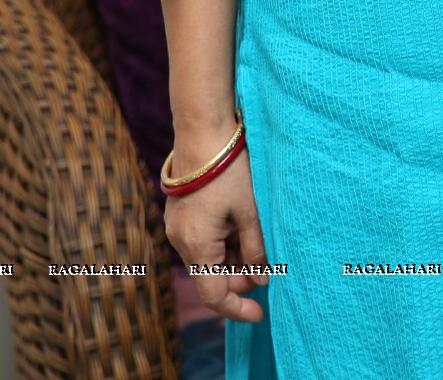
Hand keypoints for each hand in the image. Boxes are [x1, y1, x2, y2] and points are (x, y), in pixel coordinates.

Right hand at [163, 147, 268, 323]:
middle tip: (266, 268)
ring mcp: (176, 227)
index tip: (260, 313)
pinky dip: (220, 243)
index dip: (237, 308)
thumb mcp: (249, 212)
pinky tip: (239, 226)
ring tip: (255, 237)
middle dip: (238, 278)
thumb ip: (255, 250)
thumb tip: (261, 279)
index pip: (214, 295)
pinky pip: (200, 241)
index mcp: (197, 245)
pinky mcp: (178, 214)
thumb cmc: (228, 170)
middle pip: (210, 277)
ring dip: (231, 258)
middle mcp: (179, 241)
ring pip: (206, 258)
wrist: (202, 130)